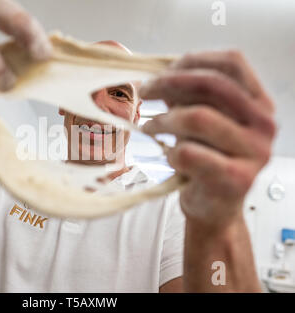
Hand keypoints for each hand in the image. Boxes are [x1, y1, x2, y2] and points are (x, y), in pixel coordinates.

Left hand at [140, 50, 275, 227]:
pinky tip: (168, 156)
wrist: (214, 207)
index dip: (192, 61)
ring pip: (197, 117)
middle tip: (144, 91)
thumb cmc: (206, 159)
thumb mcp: (202, 120)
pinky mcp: (236, 180)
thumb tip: (160, 72)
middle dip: (169, 84)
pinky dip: (169, 152)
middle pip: (211, 85)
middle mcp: (264, 125)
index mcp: (259, 103)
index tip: (162, 71)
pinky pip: (188, 153)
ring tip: (150, 127)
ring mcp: (254, 153)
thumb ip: (189, 95)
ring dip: (164, 120)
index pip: (231, 63)